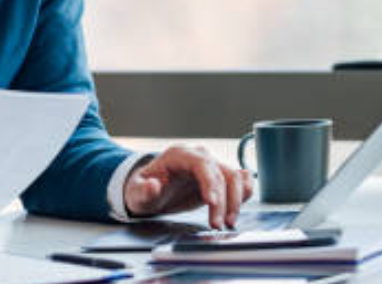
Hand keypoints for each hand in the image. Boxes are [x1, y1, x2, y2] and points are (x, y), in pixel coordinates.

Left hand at [123, 145, 252, 228]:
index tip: (212, 203)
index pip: (202, 164)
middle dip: (225, 201)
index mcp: (180, 155)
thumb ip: (143, 190)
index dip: (211, 183)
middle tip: (218, 225)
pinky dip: (245, 191)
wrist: (150, 189)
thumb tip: (153, 186)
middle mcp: (199, 157)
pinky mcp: (219, 177)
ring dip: (237, 200)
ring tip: (228, 222)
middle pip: (223, 173)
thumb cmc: (143, 189)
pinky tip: (240, 206)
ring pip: (236, 177)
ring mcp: (212, 166)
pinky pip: (240, 179)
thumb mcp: (136, 192)